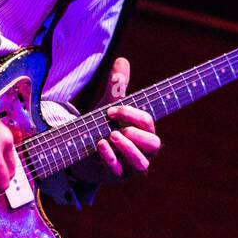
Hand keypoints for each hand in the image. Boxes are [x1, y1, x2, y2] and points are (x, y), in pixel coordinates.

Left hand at [69, 57, 159, 183]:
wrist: (83, 153)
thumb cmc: (102, 128)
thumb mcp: (108, 107)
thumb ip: (116, 87)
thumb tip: (122, 60)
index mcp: (143, 131)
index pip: (148, 123)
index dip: (132, 114)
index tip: (112, 109)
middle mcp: (142, 150)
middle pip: (154, 145)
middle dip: (137, 135)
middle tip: (118, 129)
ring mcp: (130, 165)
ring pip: (142, 164)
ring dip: (129, 149)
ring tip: (112, 137)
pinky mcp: (116, 177)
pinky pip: (119, 172)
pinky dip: (110, 159)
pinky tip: (99, 146)